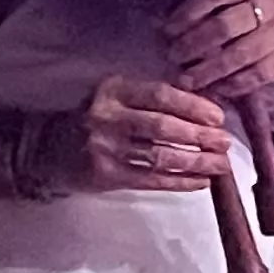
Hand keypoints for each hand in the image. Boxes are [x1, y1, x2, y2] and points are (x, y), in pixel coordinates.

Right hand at [50, 77, 230, 194]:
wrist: (48, 148)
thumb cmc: (96, 120)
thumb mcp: (118, 97)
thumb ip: (154, 97)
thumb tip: (203, 99)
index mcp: (114, 90)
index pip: (162, 95)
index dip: (194, 106)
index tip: (219, 118)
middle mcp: (107, 116)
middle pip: (164, 127)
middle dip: (200, 136)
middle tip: (226, 143)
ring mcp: (104, 147)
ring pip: (160, 156)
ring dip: (196, 162)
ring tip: (220, 165)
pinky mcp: (104, 175)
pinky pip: (151, 180)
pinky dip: (180, 182)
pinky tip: (201, 182)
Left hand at [165, 0, 273, 97]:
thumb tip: (184, 1)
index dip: (188, 13)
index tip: (169, 28)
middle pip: (226, 26)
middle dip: (194, 44)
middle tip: (173, 55)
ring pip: (242, 54)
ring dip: (210, 70)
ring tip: (187, 78)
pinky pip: (262, 73)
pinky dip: (237, 84)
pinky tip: (218, 88)